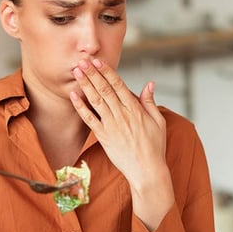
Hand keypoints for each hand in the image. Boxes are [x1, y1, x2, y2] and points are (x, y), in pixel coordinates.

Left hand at [69, 58, 173, 228]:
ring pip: (96, 100)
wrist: (147, 171)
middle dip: (93, 73)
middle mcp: (122, 115)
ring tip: (76, 71)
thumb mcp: (159, 122)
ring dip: (85, 84)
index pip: (119, 85)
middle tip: (82, 60)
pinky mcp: (103, 137)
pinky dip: (80, 107)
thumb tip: (149, 83)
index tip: (98, 61)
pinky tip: (73, 95)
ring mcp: (111, 126)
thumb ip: (150, 102)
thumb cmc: (155, 147)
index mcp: (135, 109)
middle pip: (105, 89)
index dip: (107, 72)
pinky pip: (89, 119)